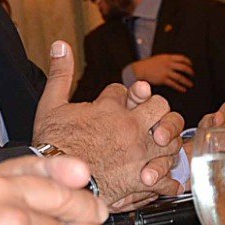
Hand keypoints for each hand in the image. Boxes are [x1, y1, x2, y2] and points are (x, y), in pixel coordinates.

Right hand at [34, 42, 181, 207]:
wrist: (56, 180)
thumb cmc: (52, 144)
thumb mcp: (51, 103)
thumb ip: (60, 73)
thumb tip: (60, 44)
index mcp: (110, 108)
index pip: (123, 90)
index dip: (118, 94)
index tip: (110, 103)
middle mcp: (131, 127)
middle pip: (160, 106)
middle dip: (154, 108)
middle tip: (146, 117)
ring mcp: (140, 153)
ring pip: (173, 139)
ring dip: (166, 141)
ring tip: (156, 144)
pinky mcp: (142, 179)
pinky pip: (168, 178)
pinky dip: (166, 180)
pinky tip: (157, 177)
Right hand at [129, 54, 194, 90]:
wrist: (140, 69)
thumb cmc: (148, 64)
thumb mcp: (159, 58)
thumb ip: (168, 60)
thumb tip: (176, 63)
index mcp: (168, 57)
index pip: (182, 58)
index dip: (188, 62)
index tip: (191, 65)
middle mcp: (168, 64)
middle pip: (183, 67)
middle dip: (190, 72)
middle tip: (193, 75)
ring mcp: (166, 72)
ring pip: (180, 77)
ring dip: (187, 81)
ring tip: (190, 84)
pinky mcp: (163, 79)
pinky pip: (174, 84)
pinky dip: (180, 87)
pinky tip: (183, 89)